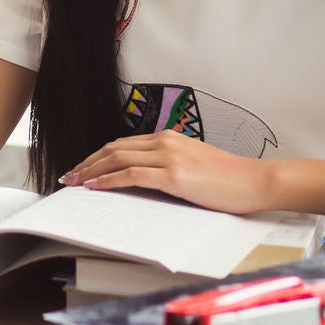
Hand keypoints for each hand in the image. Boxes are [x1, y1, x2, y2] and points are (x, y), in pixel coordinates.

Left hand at [63, 131, 273, 215]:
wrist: (255, 181)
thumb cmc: (228, 178)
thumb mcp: (193, 163)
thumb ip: (168, 164)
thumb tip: (141, 178)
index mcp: (168, 137)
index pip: (121, 144)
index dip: (97, 156)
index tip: (82, 168)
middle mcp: (164, 142)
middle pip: (113, 149)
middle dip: (87, 163)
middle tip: (69, 177)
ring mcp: (168, 157)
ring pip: (117, 159)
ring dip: (91, 171)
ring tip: (75, 183)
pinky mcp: (174, 175)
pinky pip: (131, 175)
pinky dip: (109, 180)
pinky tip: (95, 187)